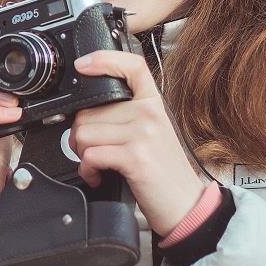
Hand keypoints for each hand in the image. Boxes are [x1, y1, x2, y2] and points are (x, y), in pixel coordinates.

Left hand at [70, 50, 206, 234]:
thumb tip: (87, 112)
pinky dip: (88, 170)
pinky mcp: (135, 157)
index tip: (83, 64)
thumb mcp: (152, 133)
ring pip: (84, 133)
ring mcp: (143, 134)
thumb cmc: (164, 172)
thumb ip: (127, 116)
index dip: (104, 59)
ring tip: (98, 164)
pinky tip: (99, 175)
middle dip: (80, 135)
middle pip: (89, 111)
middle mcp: (149, 113)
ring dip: (82, 154)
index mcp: (154, 103)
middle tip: (93, 152)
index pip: (132, 66)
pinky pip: (91, 154)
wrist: (186, 206)